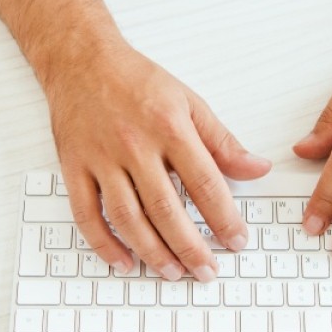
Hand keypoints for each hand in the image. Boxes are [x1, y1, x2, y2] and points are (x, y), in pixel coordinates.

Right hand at [45, 44, 270, 281]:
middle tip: (207, 270)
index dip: (224, 217)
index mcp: (169, 127)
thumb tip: (257, 169)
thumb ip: (222, 141)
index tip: (237, 241)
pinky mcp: (74, 167)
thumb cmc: (137, 81)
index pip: (204, 183)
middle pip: (166, 208)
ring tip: (173, 272)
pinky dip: (104, 244)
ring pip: (128, 217)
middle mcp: (134, 145)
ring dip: (152, 251)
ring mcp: (101, 158)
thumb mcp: (189, 103)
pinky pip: (87, 214)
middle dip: (190, 246)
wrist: (81, 59)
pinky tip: (123, 262)